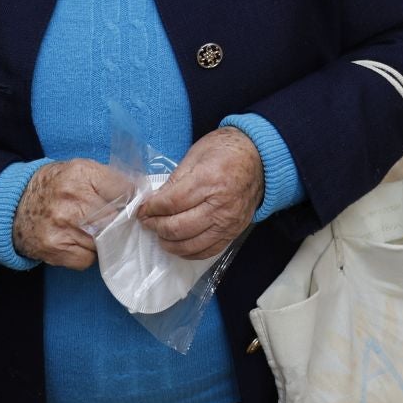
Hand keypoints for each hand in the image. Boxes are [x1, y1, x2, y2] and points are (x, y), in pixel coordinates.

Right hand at [14, 158, 131, 269]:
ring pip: (105, 240)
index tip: (129, 203)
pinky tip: (76, 241)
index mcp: (81, 174)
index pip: (124, 190)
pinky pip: (88, 258)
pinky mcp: (56, 248)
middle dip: (118, 221)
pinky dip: (86, 253)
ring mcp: (63, 225)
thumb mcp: (77, 170)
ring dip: (102, 238)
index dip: (130, 199)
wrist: (13, 206)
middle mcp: (73, 199)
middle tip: (112, 220)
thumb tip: (139, 192)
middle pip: (117, 217)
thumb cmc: (52, 187)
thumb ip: (107, 179)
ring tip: (88, 229)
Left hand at [137, 126, 262, 260]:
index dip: (151, 209)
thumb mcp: (196, 155)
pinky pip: (207, 251)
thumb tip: (154, 202)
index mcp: (209, 180)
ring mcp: (229, 222)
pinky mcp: (234, 232)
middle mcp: (220, 205)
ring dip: (168, 242)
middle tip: (147, 221)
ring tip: (159, 233)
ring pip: (190, 244)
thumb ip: (174, 181)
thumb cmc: (226, 150)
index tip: (141, 209)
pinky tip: (178, 244)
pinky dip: (189, 252)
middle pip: (178, 227)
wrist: (261, 157)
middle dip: (155, 226)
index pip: (171, 203)